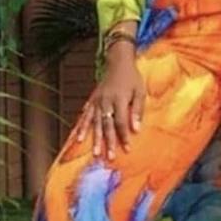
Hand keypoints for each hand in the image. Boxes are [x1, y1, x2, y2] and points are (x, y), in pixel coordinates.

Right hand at [74, 44, 145, 159]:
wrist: (119, 63)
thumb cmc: (133, 79)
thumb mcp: (141, 92)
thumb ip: (138, 111)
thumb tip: (136, 129)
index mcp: (120, 99)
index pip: (121, 122)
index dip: (124, 136)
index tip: (127, 149)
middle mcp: (106, 101)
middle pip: (106, 125)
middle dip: (108, 142)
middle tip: (109, 157)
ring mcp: (97, 101)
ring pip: (95, 123)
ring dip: (95, 139)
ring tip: (94, 153)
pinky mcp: (92, 100)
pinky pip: (85, 116)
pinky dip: (82, 127)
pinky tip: (79, 138)